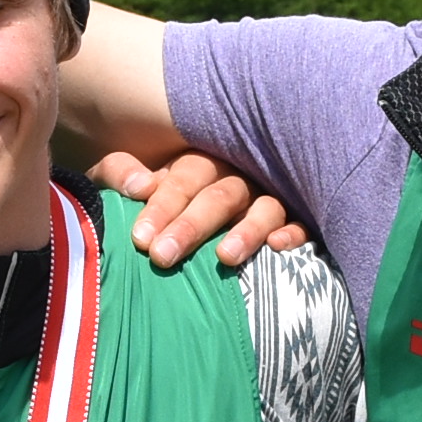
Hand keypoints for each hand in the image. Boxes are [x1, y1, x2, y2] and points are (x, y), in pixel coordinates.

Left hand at [90, 147, 306, 270]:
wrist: (173, 227)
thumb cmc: (151, 206)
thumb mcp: (122, 184)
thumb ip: (118, 174)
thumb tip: (138, 185)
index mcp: (199, 164)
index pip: (185, 177)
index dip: (164, 205)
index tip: (141, 238)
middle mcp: (237, 178)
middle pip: (220, 195)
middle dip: (191, 226)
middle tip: (163, 257)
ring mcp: (268, 199)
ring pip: (265, 208)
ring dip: (247, 230)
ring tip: (224, 257)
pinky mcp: (294, 222)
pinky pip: (303, 224)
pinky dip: (295, 233)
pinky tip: (279, 247)